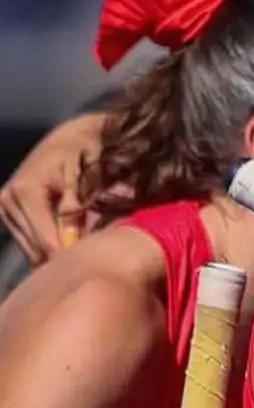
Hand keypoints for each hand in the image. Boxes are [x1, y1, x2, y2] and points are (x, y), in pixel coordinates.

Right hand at [0, 113, 105, 263]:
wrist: (71, 138)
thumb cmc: (84, 153)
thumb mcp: (85, 177)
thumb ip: (75, 208)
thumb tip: (71, 240)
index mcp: (25, 191)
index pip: (46, 240)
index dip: (68, 258)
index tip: (92, 270)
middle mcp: (9, 200)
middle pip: (35, 249)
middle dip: (63, 260)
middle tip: (91, 267)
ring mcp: (5, 207)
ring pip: (30, 249)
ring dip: (54, 255)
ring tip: (81, 257)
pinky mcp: (7, 212)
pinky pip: (28, 241)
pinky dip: (48, 246)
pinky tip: (68, 248)